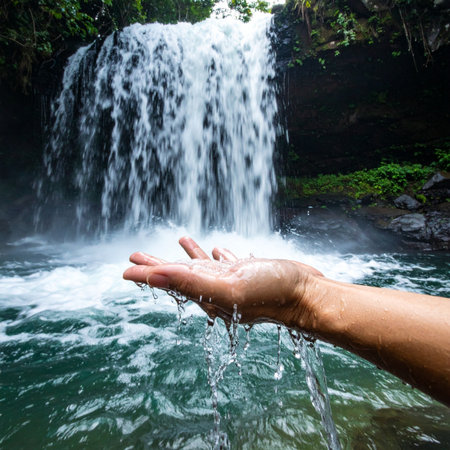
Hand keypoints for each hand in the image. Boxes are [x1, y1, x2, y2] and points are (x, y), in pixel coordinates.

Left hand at [123, 237, 322, 328]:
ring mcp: (231, 279)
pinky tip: (215, 248)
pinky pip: (225, 261)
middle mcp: (215, 286)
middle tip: (137, 255)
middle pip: (178, 273)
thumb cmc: (271, 292)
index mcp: (205, 290)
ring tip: (179, 240)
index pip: (166, 280)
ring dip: (186, 255)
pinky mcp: (247, 271)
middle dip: (156, 264)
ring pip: (202, 264)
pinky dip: (216, 254)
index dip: (144, 274)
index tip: (125, 269)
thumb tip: (151, 277)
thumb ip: (190, 282)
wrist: (306, 294)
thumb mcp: (228, 286)